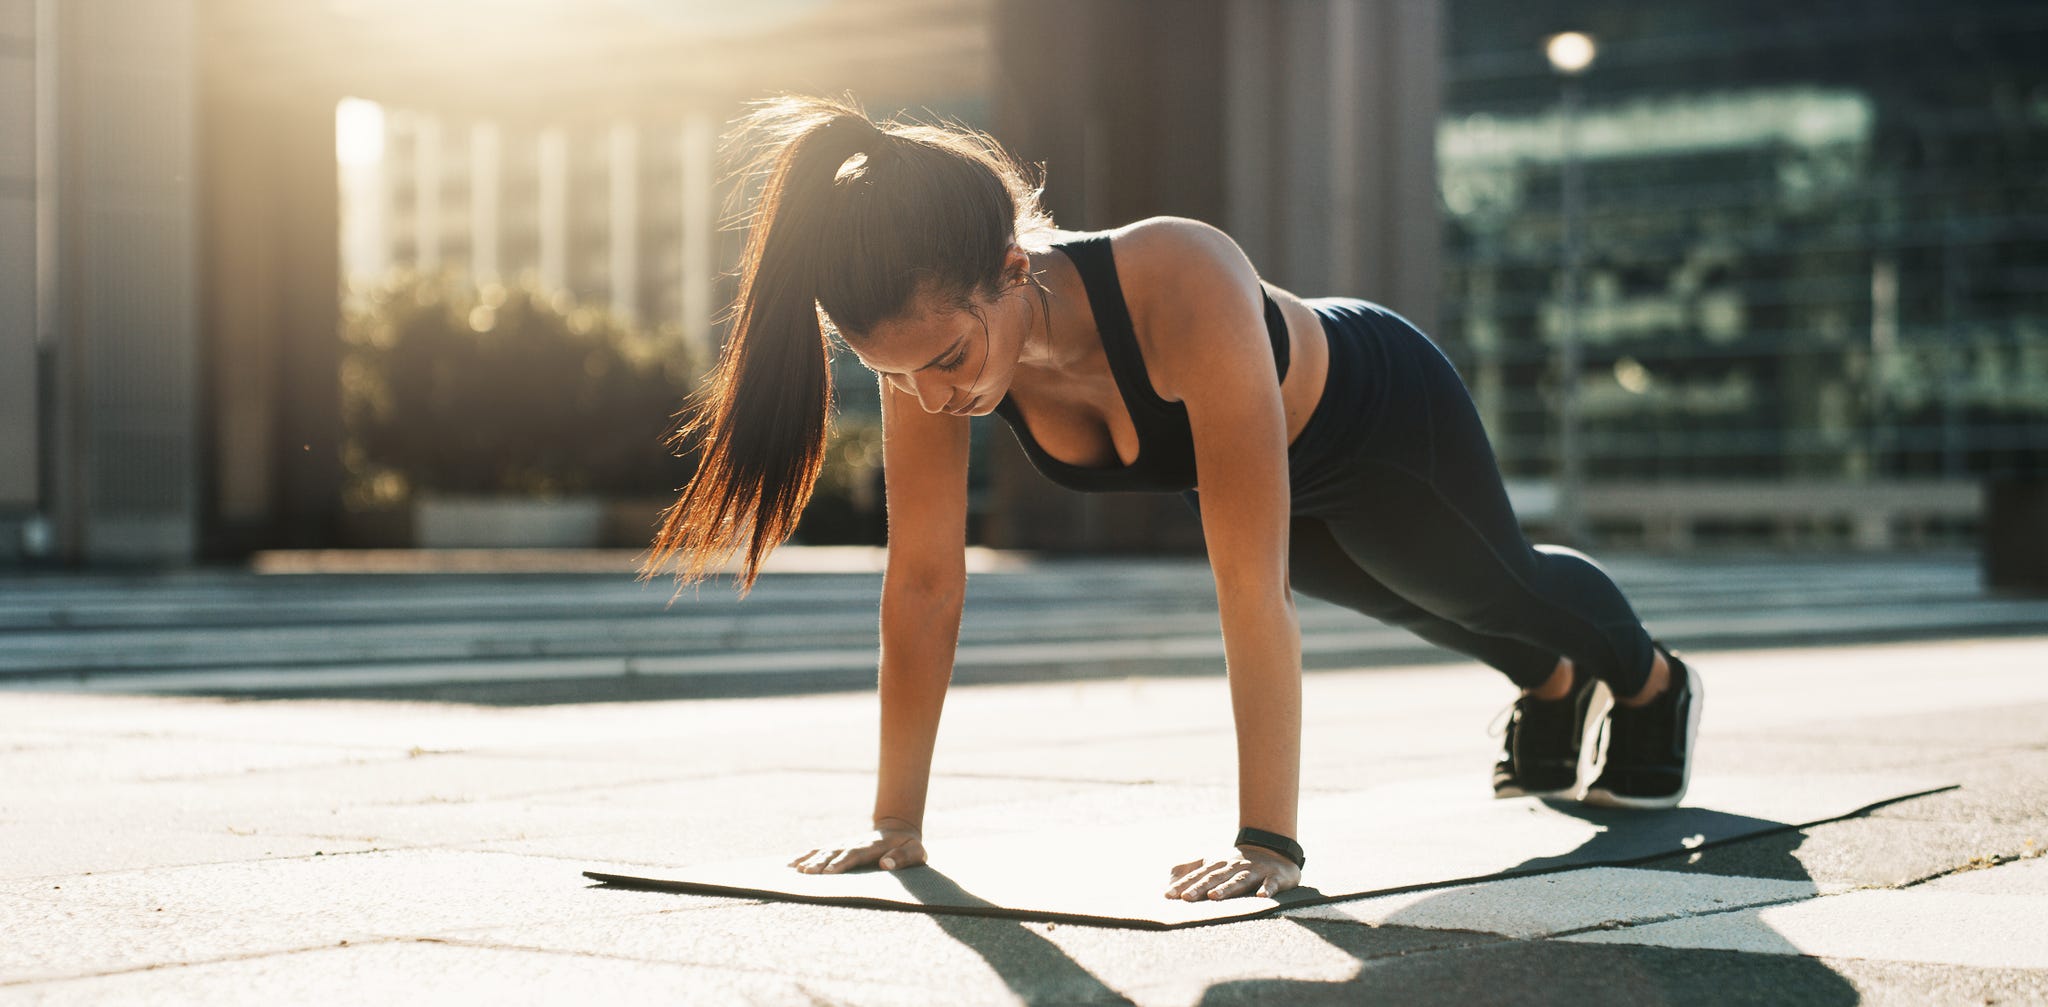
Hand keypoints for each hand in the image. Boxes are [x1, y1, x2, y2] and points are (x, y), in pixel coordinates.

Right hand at [789, 822, 925, 874]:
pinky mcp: (839, 847)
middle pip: (834, 853)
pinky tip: (791, 864)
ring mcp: (845, 844)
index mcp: (873, 846)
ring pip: (824, 851)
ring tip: (794, 870)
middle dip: (819, 863)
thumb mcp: (916, 851)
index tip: (828, 873)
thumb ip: (904, 857)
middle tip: (806, 875)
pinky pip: (819, 851)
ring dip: (809, 860)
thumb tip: (885, 864)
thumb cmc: (909, 846)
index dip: (841, 863)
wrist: (899, 828)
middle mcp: (854, 843)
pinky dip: (805, 856)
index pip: (854, 854)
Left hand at [1164, 844, 1300, 900]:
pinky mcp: (1274, 877)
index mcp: (1219, 864)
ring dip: (1227, 888)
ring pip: (1239, 880)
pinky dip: (1267, 889)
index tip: (1168, 895)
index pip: (1198, 875)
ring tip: (1214, 896)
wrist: (1274, 850)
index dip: (1183, 884)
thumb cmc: (1237, 863)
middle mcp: (1234, 866)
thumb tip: (1169, 880)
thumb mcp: (1214, 863)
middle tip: (1186, 898)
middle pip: (1215, 877)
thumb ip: (1192, 870)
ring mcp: (1255, 871)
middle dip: (1200, 887)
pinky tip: (1262, 897)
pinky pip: (1271, 884)